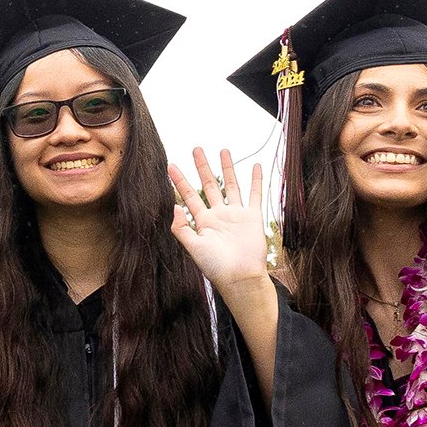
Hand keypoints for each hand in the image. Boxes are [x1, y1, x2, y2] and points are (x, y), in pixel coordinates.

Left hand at [168, 148, 271, 290]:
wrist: (240, 277)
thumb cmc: (215, 266)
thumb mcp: (194, 247)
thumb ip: (182, 228)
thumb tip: (173, 206)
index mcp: (203, 221)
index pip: (188, 196)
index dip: (180, 181)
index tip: (171, 165)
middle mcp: (219, 215)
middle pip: (209, 185)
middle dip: (202, 167)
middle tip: (196, 149)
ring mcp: (236, 214)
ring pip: (231, 185)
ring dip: (227, 168)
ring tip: (223, 150)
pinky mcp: (253, 217)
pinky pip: (255, 195)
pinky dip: (256, 181)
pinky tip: (255, 166)